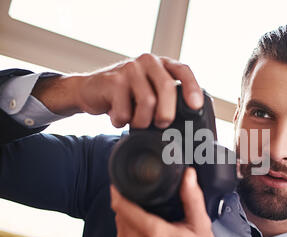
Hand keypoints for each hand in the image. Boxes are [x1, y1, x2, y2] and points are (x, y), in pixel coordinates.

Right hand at [32, 54, 202, 128]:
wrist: (90, 90)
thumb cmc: (126, 95)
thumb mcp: (149, 93)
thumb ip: (167, 99)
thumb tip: (188, 117)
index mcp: (162, 64)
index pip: (183, 71)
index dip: (192, 88)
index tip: (195, 106)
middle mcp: (148, 62)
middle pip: (167, 87)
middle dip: (167, 112)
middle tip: (162, 123)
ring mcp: (129, 68)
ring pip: (147, 101)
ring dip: (142, 121)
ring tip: (134, 121)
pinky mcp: (112, 80)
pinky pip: (125, 110)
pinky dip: (122, 121)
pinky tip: (118, 117)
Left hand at [110, 167, 223, 236]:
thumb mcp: (201, 225)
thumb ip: (192, 198)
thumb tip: (188, 176)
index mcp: (154, 234)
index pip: (122, 205)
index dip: (120, 191)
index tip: (123, 183)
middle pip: (119, 213)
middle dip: (128, 202)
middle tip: (144, 199)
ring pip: (118, 225)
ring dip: (127, 216)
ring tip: (146, 215)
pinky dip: (128, 231)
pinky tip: (144, 231)